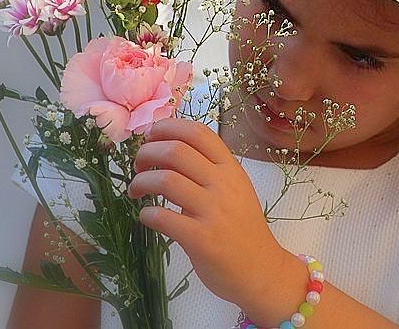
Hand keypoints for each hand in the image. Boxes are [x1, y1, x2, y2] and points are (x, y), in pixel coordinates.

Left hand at [128, 118, 301, 308]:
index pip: (198, 133)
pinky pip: (163, 218)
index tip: (151, 135)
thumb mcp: (234, 189)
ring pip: (166, 180)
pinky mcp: (201, 239)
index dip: (168, 127)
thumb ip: (208, 170)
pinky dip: (147, 214)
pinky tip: (147, 216)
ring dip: (141, 181)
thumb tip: (166, 150)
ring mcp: (213, 211)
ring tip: (136, 190)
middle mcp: (223, 185)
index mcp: (231, 169)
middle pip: (176, 151)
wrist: (262, 270)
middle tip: (138, 164)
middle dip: (147, 152)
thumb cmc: (242, 228)